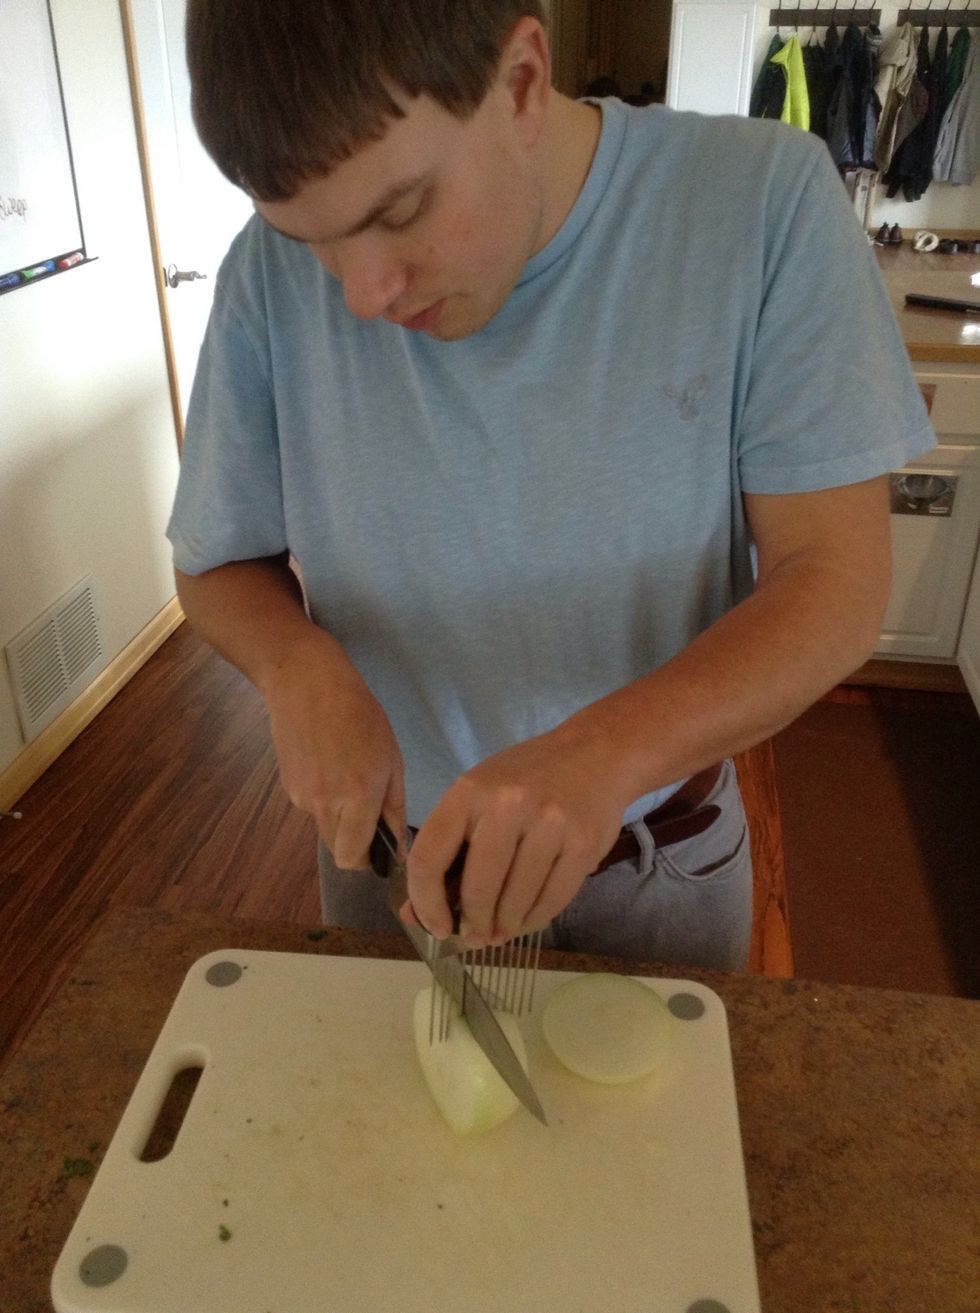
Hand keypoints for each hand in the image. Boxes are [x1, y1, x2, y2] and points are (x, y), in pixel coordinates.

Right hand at [263, 628, 405, 866]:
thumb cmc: (359, 713)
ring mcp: (301, 798)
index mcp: (357, 797)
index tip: (380, 845)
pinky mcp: (286, 788)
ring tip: (348, 778)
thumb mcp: (391, 757)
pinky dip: (324, 800)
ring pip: (325, 829)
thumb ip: (395, 808)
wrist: (305, 682)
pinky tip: (329, 766)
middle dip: (355, 842)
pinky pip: (312, 808)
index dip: (368, 860)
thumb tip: (399, 850)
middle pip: (338, 850)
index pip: (354, 859)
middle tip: (370, 812)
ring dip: (340, 820)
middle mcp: (324, 805)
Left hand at [405, 721, 629, 945]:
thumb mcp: (479, 798)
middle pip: (477, 888)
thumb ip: (446, 851)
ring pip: (516, 900)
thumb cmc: (527, 779)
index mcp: (469, 792)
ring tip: (501, 931)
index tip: (437, 927)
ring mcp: (548, 824)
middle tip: (475, 938)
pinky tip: (526, 920)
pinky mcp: (582, 844)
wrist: (595, 753)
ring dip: (505, 926)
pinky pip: (551, 900)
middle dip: (473, 924)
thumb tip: (415, 914)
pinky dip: (535, 919)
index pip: (428, 859)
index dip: (427, 904)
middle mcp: (507, 805)